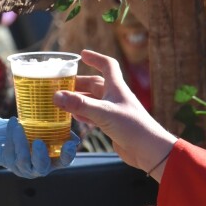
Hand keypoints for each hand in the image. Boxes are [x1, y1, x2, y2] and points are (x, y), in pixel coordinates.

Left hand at [0, 111, 78, 178]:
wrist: (1, 133)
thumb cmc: (28, 130)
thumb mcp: (43, 128)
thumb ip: (57, 131)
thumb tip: (73, 136)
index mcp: (51, 159)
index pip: (63, 162)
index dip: (68, 155)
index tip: (70, 145)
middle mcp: (37, 167)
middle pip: (42, 167)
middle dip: (40, 156)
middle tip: (38, 142)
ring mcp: (21, 167)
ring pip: (22, 160)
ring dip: (21, 142)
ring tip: (20, 125)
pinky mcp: (6, 161)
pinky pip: (9, 151)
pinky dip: (11, 135)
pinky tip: (13, 121)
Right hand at [55, 50, 175, 178]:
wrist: (149, 151)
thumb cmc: (132, 127)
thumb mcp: (103, 113)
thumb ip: (80, 105)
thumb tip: (56, 96)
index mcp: (117, 87)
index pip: (107, 65)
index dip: (95, 58)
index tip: (82, 54)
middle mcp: (115, 97)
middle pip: (94, 84)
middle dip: (78, 83)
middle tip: (61, 85)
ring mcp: (113, 111)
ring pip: (92, 101)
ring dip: (78, 99)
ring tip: (62, 100)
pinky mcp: (112, 125)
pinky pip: (94, 115)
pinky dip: (83, 114)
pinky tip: (74, 116)